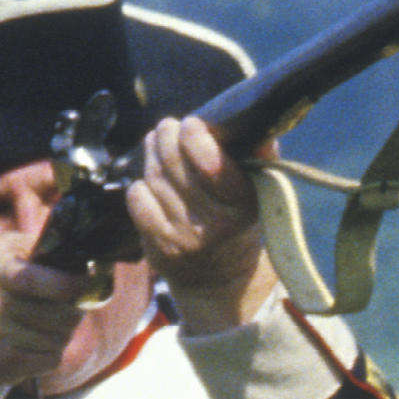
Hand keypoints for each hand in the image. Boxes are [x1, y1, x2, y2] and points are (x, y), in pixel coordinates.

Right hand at [0, 232, 97, 398]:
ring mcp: (0, 338)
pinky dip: (51, 351)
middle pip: (61, 314)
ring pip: (60, 338)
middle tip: (68, 303)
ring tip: (48, 321)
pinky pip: (50, 359)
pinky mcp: (5, 365)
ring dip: (62, 331)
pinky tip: (36, 341)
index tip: (85, 281)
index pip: (37, 280)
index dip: (69, 283)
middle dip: (73, 309)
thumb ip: (33, 249)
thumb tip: (77, 252)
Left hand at [130, 118, 279, 333]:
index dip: (195, 138)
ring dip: (152, 156)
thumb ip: (260, 155)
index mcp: (242, 203)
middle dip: (167, 137)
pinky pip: (138, 202)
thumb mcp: (257, 189)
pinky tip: (149, 182)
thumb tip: (256, 126)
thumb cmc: (237, 217)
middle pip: (175, 165)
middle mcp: (214, 223)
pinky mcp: (161, 248)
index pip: (214, 164)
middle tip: (168, 126)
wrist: (221, 275)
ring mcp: (185, 237)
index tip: (191, 123)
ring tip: (157, 145)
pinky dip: (140, 187)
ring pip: (155, 179)